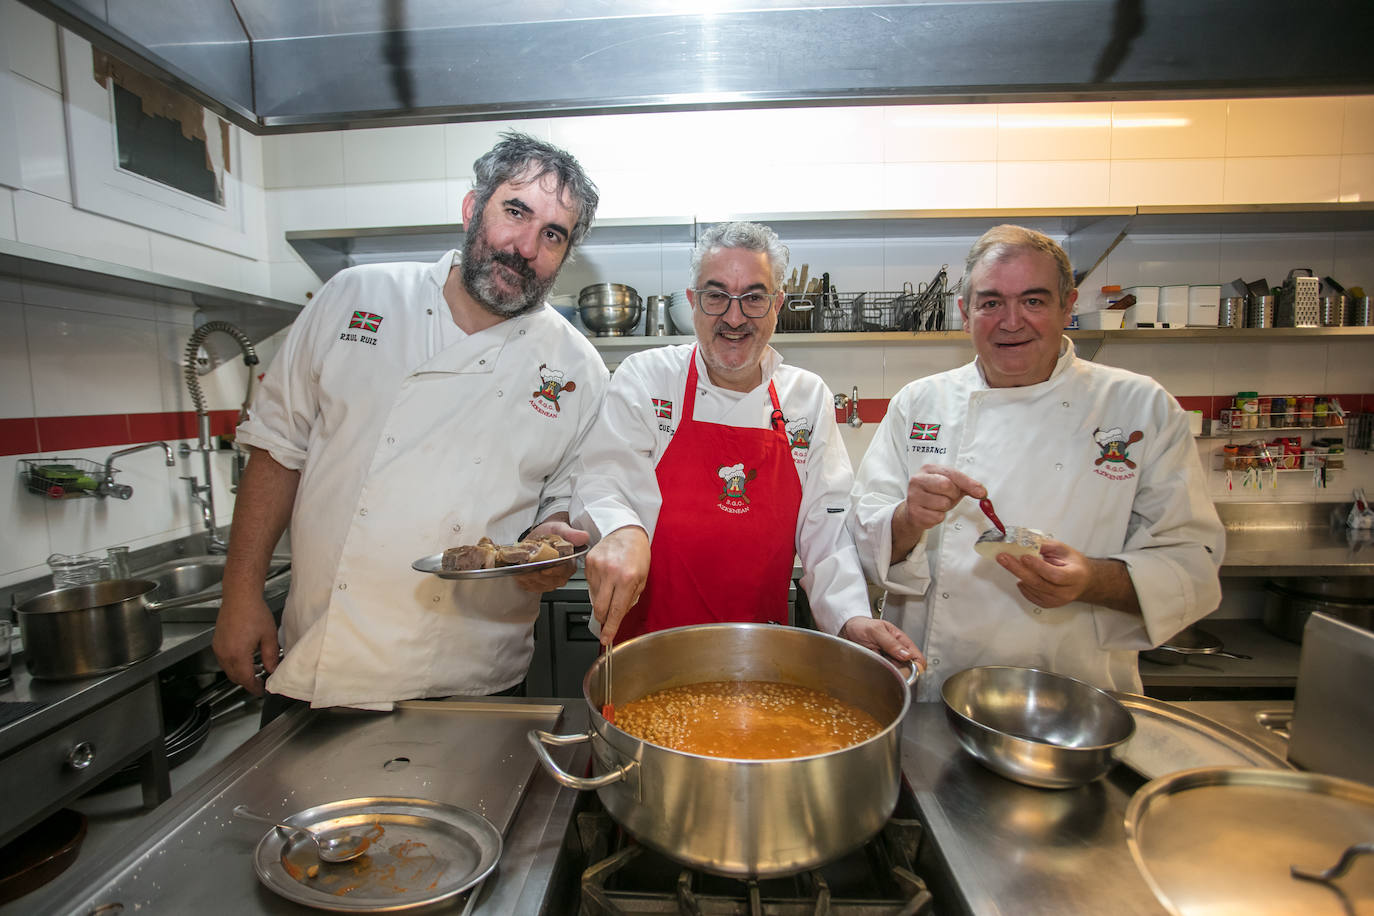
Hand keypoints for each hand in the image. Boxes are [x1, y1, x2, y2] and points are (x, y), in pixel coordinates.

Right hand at [212, 594, 279, 695]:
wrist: (239, 597)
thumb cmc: (253, 612)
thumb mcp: (268, 636)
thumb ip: (271, 656)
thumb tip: (272, 669)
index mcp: (238, 654)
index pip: (246, 679)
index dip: (254, 688)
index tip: (261, 691)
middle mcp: (225, 653)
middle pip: (235, 677)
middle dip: (247, 682)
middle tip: (259, 682)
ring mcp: (219, 648)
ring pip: (228, 669)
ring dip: (240, 673)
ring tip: (255, 669)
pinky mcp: (217, 642)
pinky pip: (224, 660)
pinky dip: (233, 664)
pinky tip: (245, 658)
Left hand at [513, 520, 590, 592]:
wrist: (545, 534)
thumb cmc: (553, 532)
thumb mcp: (561, 528)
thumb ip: (571, 534)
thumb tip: (583, 537)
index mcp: (571, 562)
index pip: (563, 570)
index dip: (554, 570)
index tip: (544, 568)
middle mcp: (563, 574)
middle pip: (550, 580)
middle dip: (537, 575)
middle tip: (526, 567)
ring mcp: (552, 580)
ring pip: (540, 585)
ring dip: (529, 579)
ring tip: (521, 570)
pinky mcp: (541, 583)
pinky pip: (532, 587)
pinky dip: (524, 582)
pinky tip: (520, 575)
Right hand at [584, 526, 649, 644]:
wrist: (625, 531)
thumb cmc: (637, 553)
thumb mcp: (642, 578)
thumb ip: (630, 599)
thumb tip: (617, 616)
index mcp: (628, 578)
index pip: (616, 610)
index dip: (610, 628)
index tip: (606, 638)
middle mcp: (611, 573)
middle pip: (600, 608)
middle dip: (602, 618)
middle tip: (607, 620)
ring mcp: (597, 567)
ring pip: (593, 597)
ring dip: (601, 599)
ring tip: (612, 586)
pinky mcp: (588, 563)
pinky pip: (589, 585)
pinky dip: (597, 587)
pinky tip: (605, 578)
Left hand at [839, 617, 925, 670]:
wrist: (846, 630)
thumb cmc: (861, 626)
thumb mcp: (876, 630)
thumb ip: (891, 642)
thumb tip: (906, 655)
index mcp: (901, 640)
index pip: (917, 658)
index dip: (916, 667)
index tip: (908, 670)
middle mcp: (896, 653)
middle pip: (907, 670)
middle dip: (900, 671)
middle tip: (885, 664)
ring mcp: (888, 661)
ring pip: (896, 674)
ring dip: (888, 672)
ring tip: (875, 661)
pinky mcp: (879, 667)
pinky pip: (884, 675)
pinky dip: (880, 675)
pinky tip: (872, 667)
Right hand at [892, 465, 986, 557]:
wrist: (915, 507)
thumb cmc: (934, 493)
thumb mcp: (950, 484)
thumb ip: (967, 485)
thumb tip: (981, 492)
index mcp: (928, 469)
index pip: (952, 474)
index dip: (968, 483)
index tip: (981, 492)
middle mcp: (918, 480)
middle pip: (947, 486)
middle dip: (953, 495)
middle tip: (949, 496)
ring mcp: (914, 496)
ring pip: (943, 503)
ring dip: (946, 507)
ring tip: (938, 504)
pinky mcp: (914, 512)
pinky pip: (937, 517)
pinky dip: (939, 517)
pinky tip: (932, 512)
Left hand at [997, 540, 1141, 614]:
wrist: (1083, 581)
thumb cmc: (1073, 563)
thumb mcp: (1063, 549)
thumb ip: (1045, 546)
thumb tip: (1024, 542)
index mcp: (1075, 576)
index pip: (1055, 575)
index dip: (1038, 567)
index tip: (1024, 556)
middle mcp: (1066, 592)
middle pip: (1039, 583)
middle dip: (1018, 569)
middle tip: (1003, 557)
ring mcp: (1056, 601)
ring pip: (1032, 589)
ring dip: (1018, 574)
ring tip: (1007, 561)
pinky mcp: (1048, 605)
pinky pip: (1030, 595)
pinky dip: (1022, 584)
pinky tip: (1020, 575)